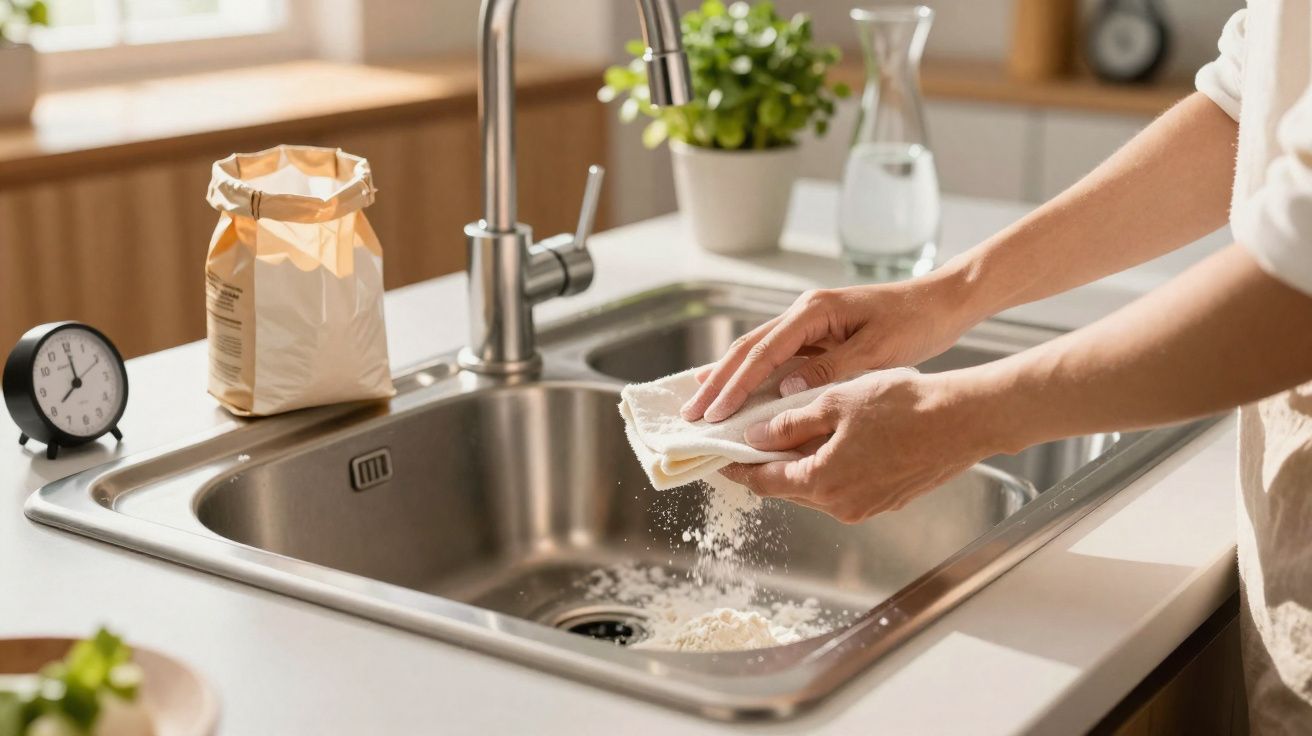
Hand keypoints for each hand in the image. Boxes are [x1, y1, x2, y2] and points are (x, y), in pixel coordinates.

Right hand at [681, 274, 980, 423]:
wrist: (942, 303)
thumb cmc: (916, 323)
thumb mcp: (877, 350)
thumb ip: (830, 369)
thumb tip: (784, 390)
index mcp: (814, 311)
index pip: (764, 351)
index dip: (735, 383)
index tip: (715, 411)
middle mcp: (804, 313)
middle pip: (748, 349)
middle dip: (717, 382)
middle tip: (691, 414)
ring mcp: (808, 323)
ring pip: (756, 352)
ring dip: (727, 378)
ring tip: (698, 403)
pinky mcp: (816, 335)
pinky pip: (775, 357)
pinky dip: (750, 375)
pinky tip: (731, 387)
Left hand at [721, 370, 1008, 523]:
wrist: (963, 420)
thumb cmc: (904, 407)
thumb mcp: (837, 403)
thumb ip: (790, 424)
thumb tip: (756, 437)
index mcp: (821, 482)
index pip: (763, 481)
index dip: (737, 469)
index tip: (719, 459)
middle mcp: (841, 505)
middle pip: (789, 487)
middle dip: (767, 465)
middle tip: (749, 441)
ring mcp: (866, 506)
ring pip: (817, 487)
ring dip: (800, 464)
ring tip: (789, 433)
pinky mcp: (887, 500)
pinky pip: (845, 486)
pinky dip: (830, 467)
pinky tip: (832, 440)